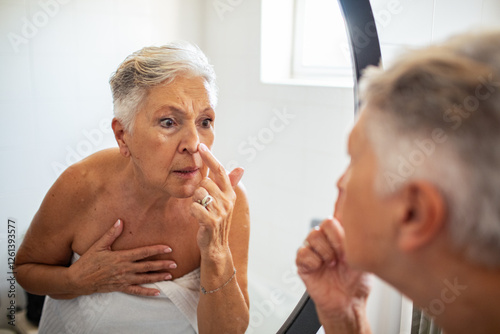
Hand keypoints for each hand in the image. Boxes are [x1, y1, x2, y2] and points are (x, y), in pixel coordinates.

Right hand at [68, 219, 175, 296]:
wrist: (78, 280)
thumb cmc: (88, 261)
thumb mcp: (98, 245)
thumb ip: (111, 234)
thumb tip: (120, 221)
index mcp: (121, 257)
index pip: (143, 252)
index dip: (156, 250)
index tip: (168, 248)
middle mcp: (124, 269)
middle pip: (147, 266)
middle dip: (162, 265)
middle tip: (175, 264)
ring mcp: (123, 280)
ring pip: (144, 279)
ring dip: (158, 277)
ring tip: (170, 276)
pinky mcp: (120, 288)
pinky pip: (136, 291)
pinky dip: (147, 292)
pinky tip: (157, 292)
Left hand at [190, 143, 243, 255]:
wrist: (215, 246)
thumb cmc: (216, 220)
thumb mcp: (224, 201)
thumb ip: (229, 183)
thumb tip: (241, 168)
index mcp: (230, 193)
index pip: (220, 171)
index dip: (210, 158)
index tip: (201, 146)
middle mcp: (228, 201)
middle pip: (205, 182)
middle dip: (198, 190)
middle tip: (201, 202)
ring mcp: (221, 212)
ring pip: (198, 193)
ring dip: (195, 201)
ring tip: (200, 210)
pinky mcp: (211, 222)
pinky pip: (194, 207)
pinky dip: (192, 211)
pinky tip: (197, 217)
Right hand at [296, 218, 370, 332]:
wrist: (348, 303)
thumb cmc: (357, 282)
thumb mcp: (364, 256)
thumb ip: (357, 237)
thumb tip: (357, 220)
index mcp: (340, 234)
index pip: (338, 213)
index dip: (341, 210)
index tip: (345, 216)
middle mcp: (326, 239)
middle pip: (325, 223)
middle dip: (337, 240)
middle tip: (344, 256)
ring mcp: (313, 250)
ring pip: (313, 236)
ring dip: (326, 252)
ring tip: (333, 264)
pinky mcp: (303, 262)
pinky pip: (303, 253)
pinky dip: (313, 261)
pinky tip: (320, 269)